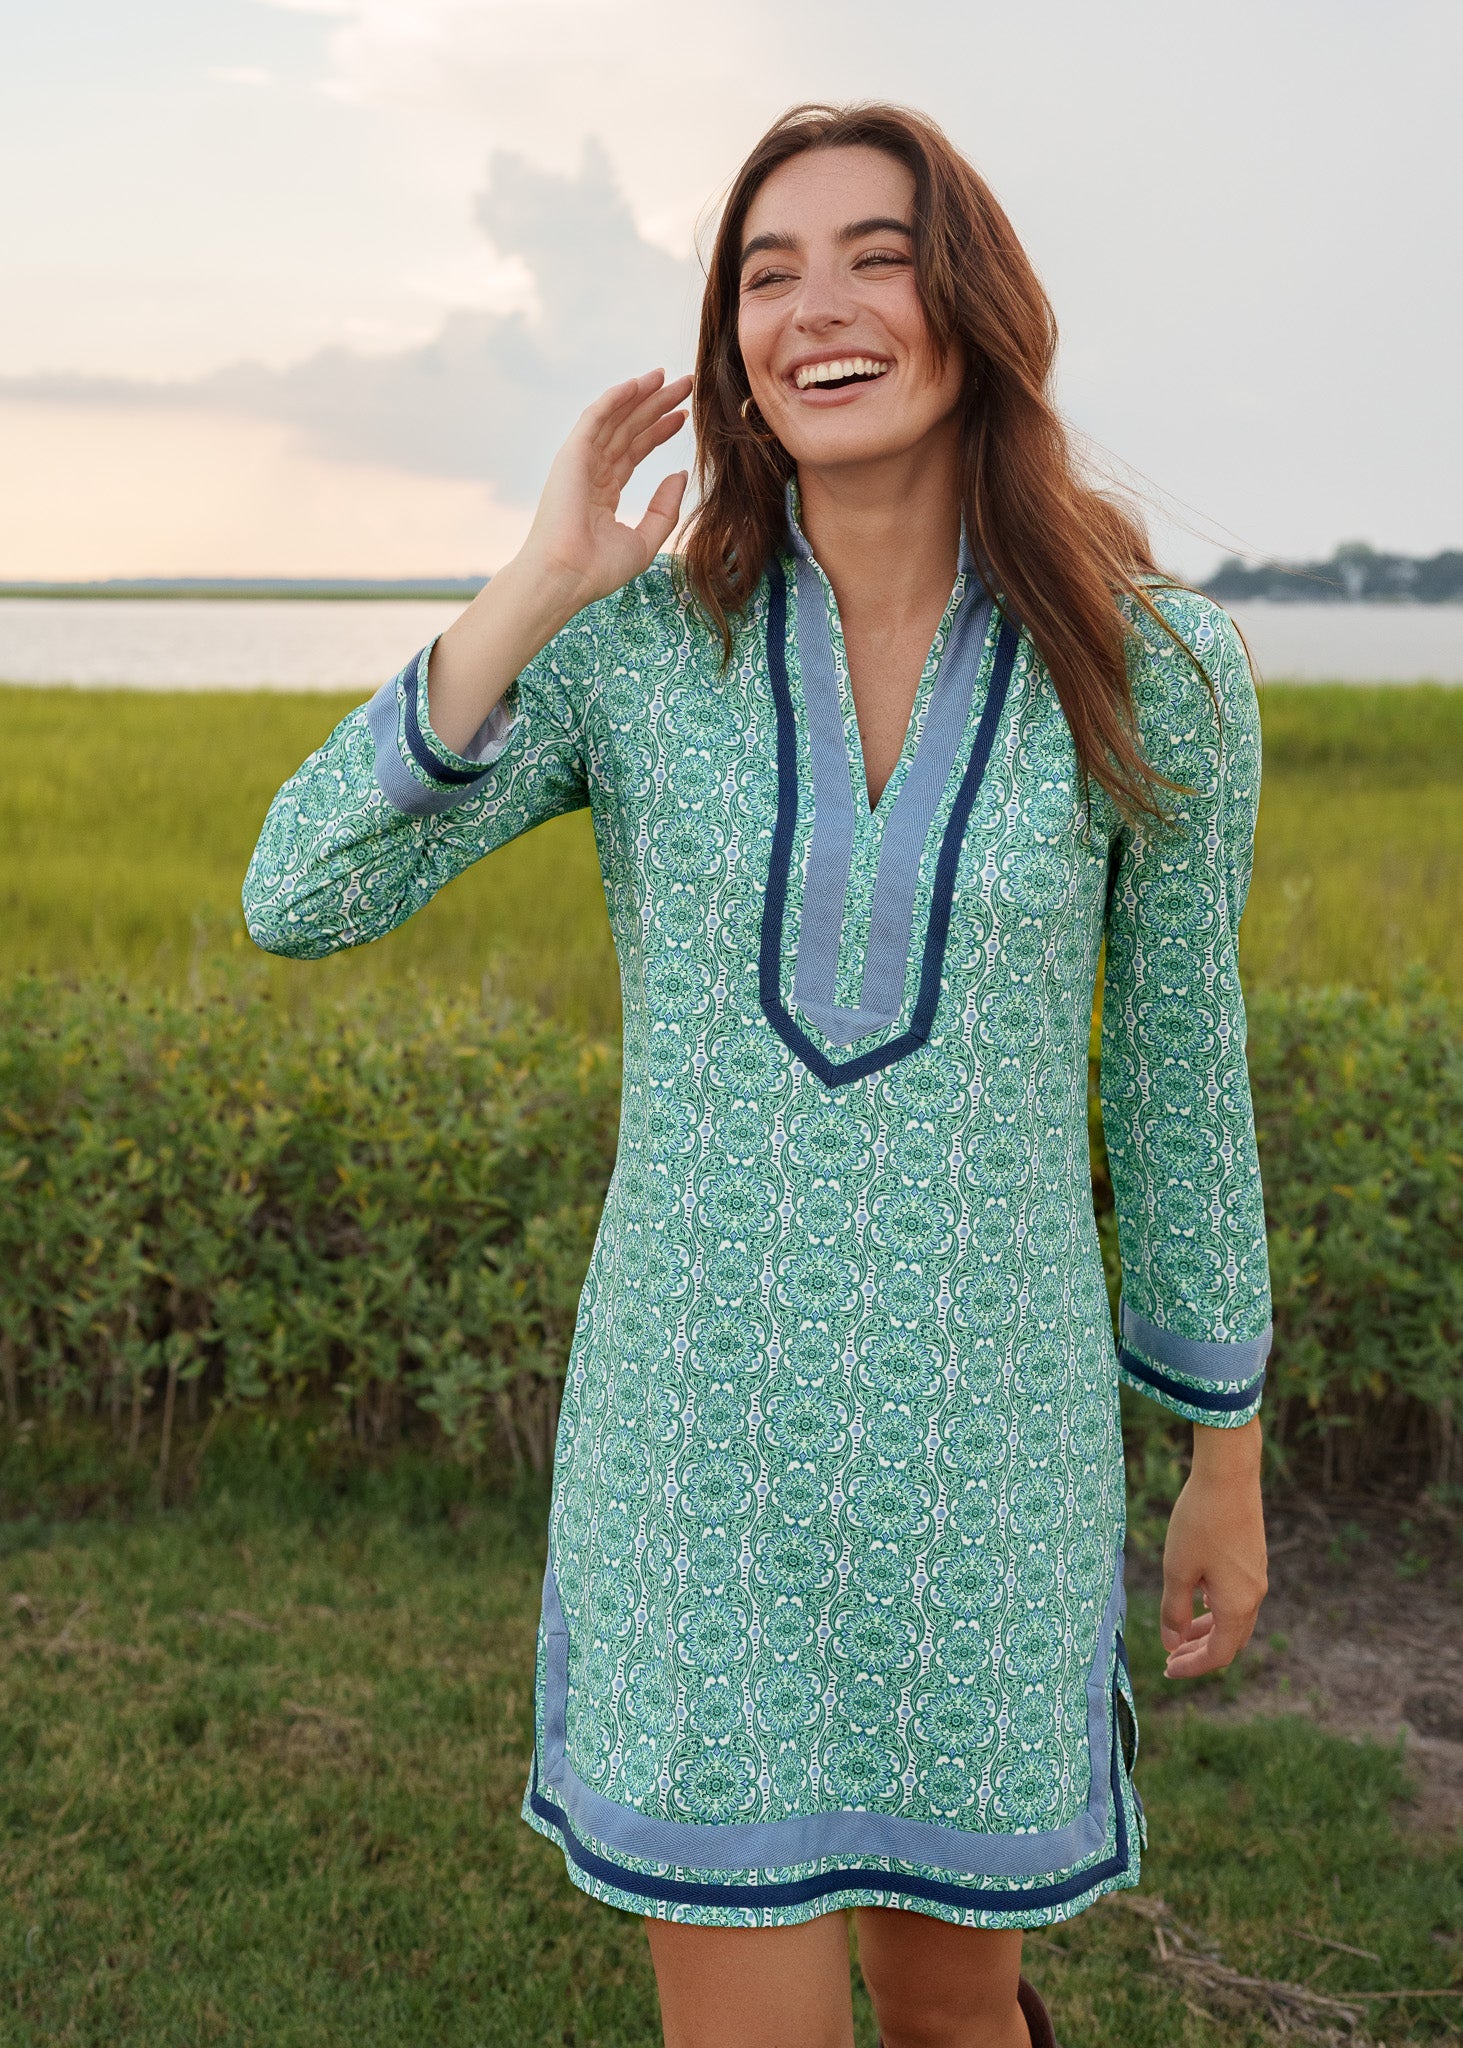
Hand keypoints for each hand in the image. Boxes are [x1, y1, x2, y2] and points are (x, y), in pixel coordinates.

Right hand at [426, 368, 689, 751]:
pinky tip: (637, 383)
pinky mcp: (572, 455)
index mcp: (603, 493)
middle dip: (656, 406)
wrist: (566, 577)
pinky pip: (596, 418)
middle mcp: (591, 473)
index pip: (635, 452)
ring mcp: (580, 462)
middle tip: (685, 385)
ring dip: (640, 395)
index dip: (659, 432)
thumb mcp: (645, 541)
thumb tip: (680, 475)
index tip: (684, 416)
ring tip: (667, 376)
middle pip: (629, 430)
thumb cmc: (597, 569)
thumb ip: (664, 509)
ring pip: (615, 419)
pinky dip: (615, 399)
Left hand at [1160, 1418, 1267, 1680]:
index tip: (1166, 1669)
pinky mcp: (1253, 1558)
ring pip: (1234, 1619)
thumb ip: (1174, 1610)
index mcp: (1237, 1605)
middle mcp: (1254, 1596)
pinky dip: (1216, 1608)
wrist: (1229, 1474)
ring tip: (1179, 1633)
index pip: (1218, 1654)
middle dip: (1199, 1652)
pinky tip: (1196, 1599)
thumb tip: (1171, 1642)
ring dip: (1207, 1630)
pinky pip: (1237, 1598)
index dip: (1192, 1667)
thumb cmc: (1199, 1521)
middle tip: (1170, 1657)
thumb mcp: (1177, 1568)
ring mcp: (1256, 1577)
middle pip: (1230, 1640)